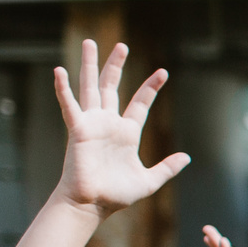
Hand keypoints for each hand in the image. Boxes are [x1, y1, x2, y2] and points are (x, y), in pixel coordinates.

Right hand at [53, 41, 187, 217]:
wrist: (93, 204)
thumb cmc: (117, 195)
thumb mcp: (149, 181)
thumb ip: (167, 168)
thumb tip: (186, 158)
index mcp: (127, 133)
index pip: (140, 104)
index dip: (151, 87)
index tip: (163, 71)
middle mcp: (109, 124)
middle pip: (112, 87)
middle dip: (116, 66)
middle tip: (122, 45)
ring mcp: (93, 124)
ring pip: (91, 88)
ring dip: (90, 65)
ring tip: (91, 42)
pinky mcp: (78, 130)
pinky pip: (69, 105)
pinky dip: (63, 88)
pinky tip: (60, 71)